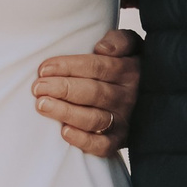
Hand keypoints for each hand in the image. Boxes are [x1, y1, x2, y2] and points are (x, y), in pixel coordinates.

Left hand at [34, 27, 141, 156]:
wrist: (149, 100)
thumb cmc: (125, 66)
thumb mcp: (131, 47)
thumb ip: (120, 40)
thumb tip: (103, 48)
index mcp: (130, 71)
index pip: (98, 67)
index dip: (69, 67)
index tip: (44, 69)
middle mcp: (128, 97)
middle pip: (93, 92)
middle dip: (63, 89)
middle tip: (38, 88)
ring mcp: (124, 121)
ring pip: (94, 119)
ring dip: (66, 112)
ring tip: (42, 105)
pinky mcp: (119, 141)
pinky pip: (102, 146)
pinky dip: (83, 140)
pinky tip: (64, 132)